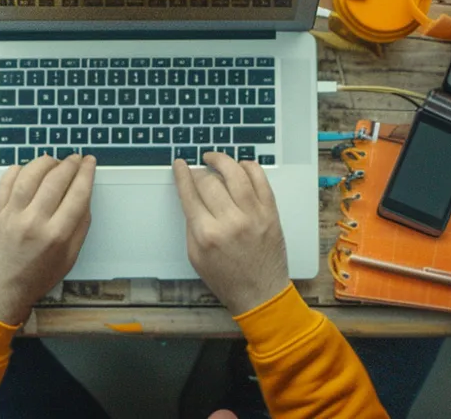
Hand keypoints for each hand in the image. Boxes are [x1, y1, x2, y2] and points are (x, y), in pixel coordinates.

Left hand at [0, 154, 96, 324]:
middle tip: (75, 159)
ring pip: (30, 174)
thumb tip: (85, 197)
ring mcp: (12, 215)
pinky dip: (19, 169)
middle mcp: (34, 222)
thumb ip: (80, 227)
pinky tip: (28, 169)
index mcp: (56, 235)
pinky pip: (6, 181)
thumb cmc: (35, 277)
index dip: (86, 173)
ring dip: (45, 162)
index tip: (89, 162)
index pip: (77, 193)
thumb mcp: (68, 259)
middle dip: (69, 164)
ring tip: (54, 161)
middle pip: (56, 179)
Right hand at [172, 152, 289, 315]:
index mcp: (206, 234)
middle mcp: (230, 221)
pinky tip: (240, 166)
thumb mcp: (195, 256)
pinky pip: (260, 179)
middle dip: (199, 171)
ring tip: (214, 158)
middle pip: (209, 181)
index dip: (182, 174)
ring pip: (235, 173)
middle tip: (196, 170)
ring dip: (222, 160)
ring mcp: (253, 215)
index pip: (190, 193)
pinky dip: (248, 167)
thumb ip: (191, 224)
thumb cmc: (226, 278)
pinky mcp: (270, 212)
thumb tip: (190, 195)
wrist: (260, 292)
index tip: (180, 164)